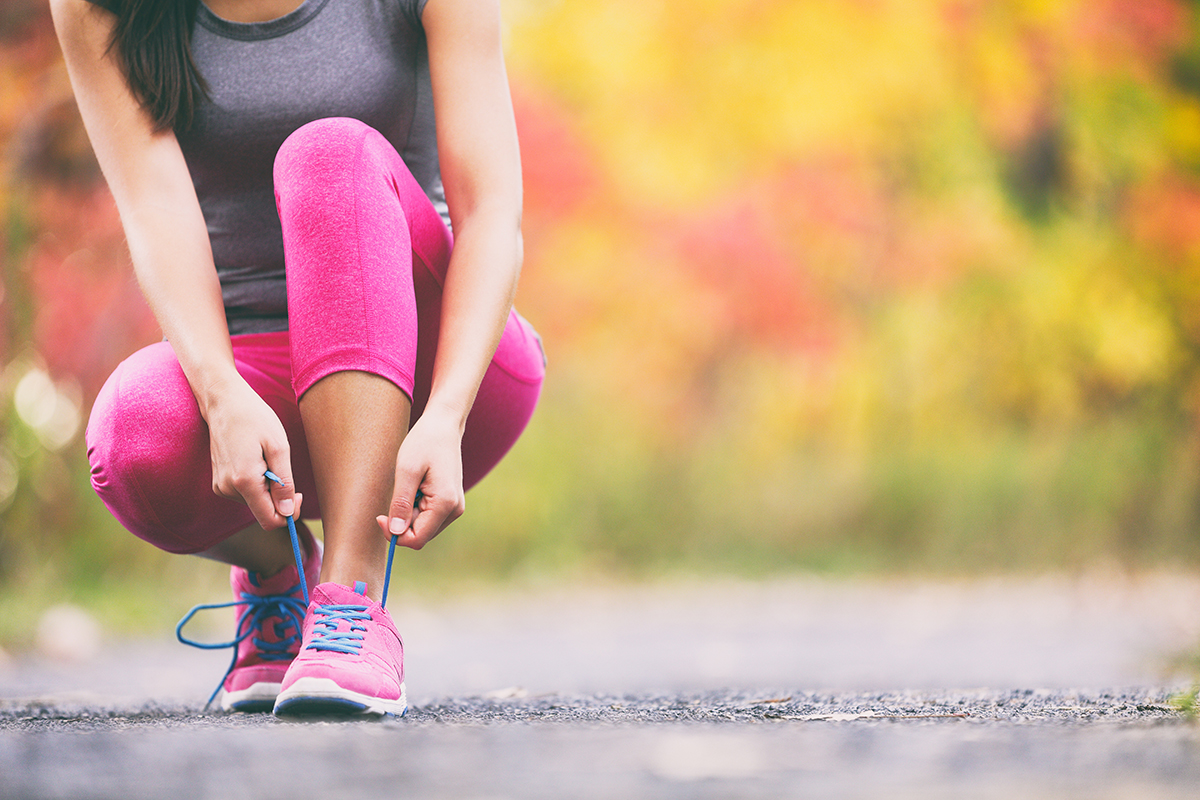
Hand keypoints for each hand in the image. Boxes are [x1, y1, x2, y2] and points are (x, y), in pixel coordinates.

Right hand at [204, 376, 300, 528]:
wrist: (224, 401)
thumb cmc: (254, 418)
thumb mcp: (279, 447)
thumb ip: (284, 483)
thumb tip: (288, 512)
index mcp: (244, 482)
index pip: (269, 520)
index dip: (289, 514)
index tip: (298, 494)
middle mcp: (228, 489)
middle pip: (263, 511)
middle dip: (278, 496)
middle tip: (282, 466)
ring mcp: (220, 486)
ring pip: (255, 502)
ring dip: (267, 486)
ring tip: (265, 457)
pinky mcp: (218, 482)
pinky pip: (245, 493)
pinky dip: (256, 482)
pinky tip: (255, 459)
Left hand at [377, 408, 464, 549]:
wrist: (444, 425)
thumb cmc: (424, 443)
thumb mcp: (406, 471)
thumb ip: (400, 504)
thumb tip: (395, 533)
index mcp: (445, 503)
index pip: (416, 539)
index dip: (394, 534)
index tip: (380, 516)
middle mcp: (454, 510)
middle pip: (420, 536)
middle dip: (402, 523)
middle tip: (393, 495)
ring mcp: (454, 507)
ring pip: (423, 528)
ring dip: (408, 515)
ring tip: (408, 487)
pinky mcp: (451, 503)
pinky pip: (428, 518)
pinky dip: (415, 509)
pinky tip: (415, 488)